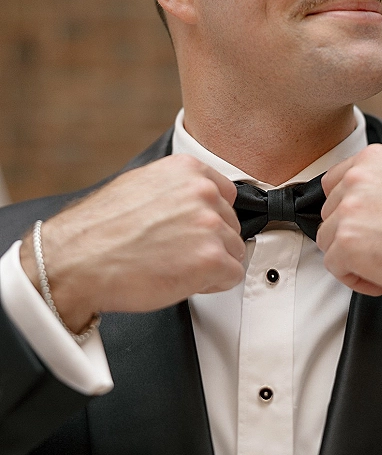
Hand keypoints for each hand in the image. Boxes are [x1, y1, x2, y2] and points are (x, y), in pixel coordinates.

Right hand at [20, 154, 245, 332]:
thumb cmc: (98, 231)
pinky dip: (211, 284)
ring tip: (174, 266)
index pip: (225, 195)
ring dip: (210, 264)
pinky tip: (182, 280)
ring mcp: (209, 224)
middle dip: (208, 242)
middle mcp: (202, 191)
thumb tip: (192, 202)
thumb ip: (174, 189)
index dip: (209, 219)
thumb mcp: (139, 186)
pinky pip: (231, 275)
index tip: (194, 231)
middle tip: (175, 253)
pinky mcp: (211, 258)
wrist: (76, 262)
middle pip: (230, 223)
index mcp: (186, 170)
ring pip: (233, 250)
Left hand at [317, 145, 381, 314]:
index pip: (335, 182)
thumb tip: (378, 197)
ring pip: (328, 240)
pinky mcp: (348, 242)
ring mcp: (350, 209)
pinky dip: (356, 279)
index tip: (362, 226)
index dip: (348, 210)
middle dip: (352, 234)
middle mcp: (358, 178)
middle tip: (381, 249)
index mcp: (375, 158)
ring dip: (352, 258)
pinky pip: (335, 267)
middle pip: (330, 213)